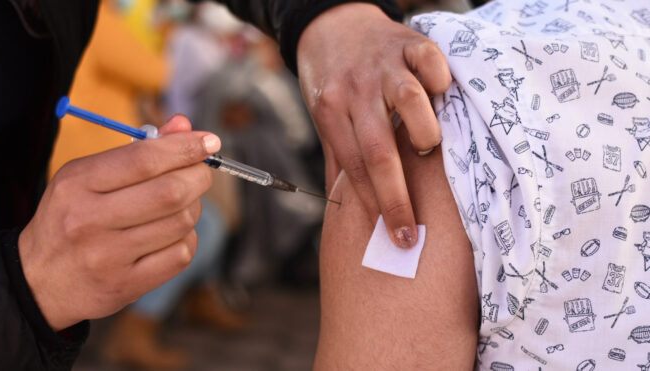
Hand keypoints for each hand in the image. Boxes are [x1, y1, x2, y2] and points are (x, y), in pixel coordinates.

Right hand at [19, 115, 219, 330]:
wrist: (40, 282)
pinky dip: (187, 238)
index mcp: (77, 184)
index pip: (144, 159)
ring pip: (181, 222)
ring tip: (180, 205)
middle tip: (201, 173)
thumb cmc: (72, 219)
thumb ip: (136, 150)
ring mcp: (107, 257)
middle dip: (198, 176)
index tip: (210, 142)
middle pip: (170, 191)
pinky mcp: (126, 285)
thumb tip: (184, 125)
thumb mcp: (87, 177)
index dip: (185, 147)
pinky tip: (172, 234)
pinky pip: (181, 254)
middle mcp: (89, 220)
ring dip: (193, 208)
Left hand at [297, 3, 450, 247]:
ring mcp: (383, 65)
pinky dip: (440, 81)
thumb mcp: (325, 117)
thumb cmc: (331, 80)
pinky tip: (442, 98)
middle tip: (410, 233)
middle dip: (396, 198)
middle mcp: (356, 89)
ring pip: (408, 102)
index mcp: (331, 111)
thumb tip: (342, 210)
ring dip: (424, 132)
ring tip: (428, 149)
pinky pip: (430, 62)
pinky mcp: (409, 42)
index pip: (355, 167)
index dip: (376, 205)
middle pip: (379, 150)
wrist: (331, 23)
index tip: (395, 237)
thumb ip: (339, 158)